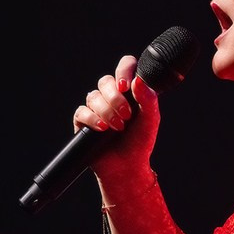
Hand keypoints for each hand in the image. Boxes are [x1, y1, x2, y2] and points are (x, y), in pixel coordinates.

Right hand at [72, 56, 160, 177]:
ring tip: (118, 127)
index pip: (125, 66)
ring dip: (107, 111)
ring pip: (93, 96)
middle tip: (127, 116)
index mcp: (129, 90)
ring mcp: (96, 107)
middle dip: (115, 98)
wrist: (127, 167)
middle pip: (105, 81)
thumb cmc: (140, 142)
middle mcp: (112, 95)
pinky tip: (103, 129)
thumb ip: (148, 98)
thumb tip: (138, 80)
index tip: (126, 86)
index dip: (123, 70)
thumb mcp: (151, 120)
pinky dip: (93, 119)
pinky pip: (82, 111)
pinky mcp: (83, 120)